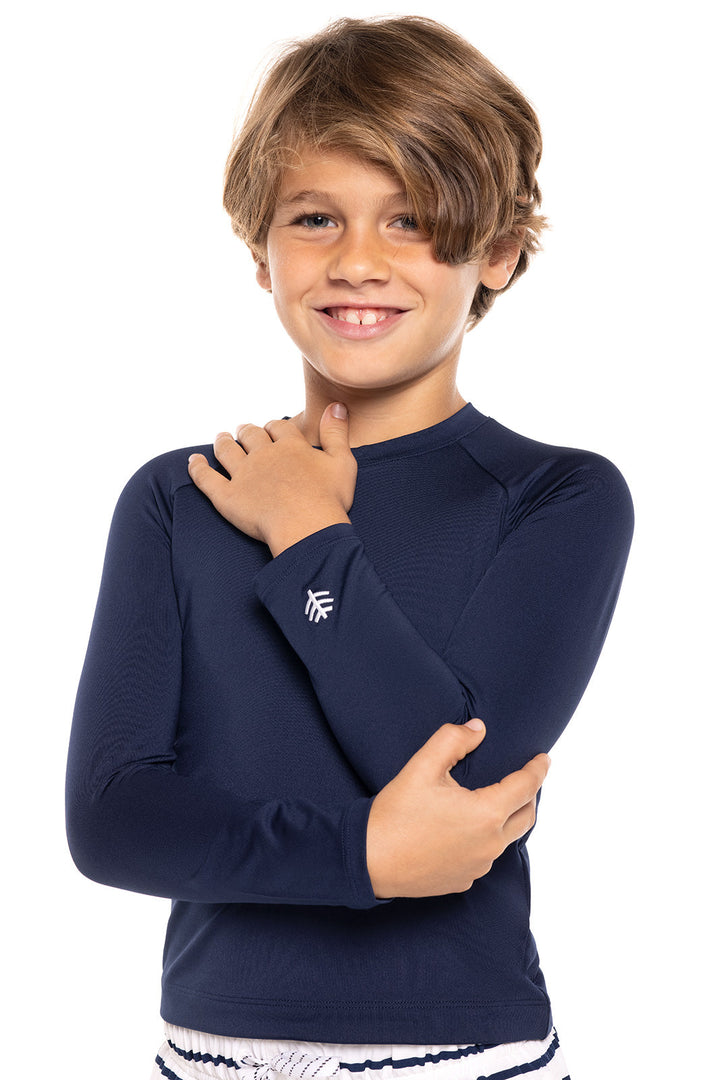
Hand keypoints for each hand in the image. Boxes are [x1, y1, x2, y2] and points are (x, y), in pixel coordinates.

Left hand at [188, 403, 357, 554]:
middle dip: (247, 431)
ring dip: (222, 442)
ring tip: (221, 437)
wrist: (307, 529)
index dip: (274, 427)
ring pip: (227, 450)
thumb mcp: (343, 463)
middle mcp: (263, 455)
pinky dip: (197, 468)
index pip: (278, 427)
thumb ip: (337, 433)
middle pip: (251, 435)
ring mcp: (243, 475)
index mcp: (291, 446)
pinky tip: (193, 461)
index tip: (272, 429)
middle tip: (244, 430)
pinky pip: (206, 479)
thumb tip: (337, 405)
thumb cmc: (329, 500)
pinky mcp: (227, 497)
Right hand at [366, 720, 549, 897]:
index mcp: (486, 813)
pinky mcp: (463, 881)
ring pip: (506, 839)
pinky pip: (484, 857)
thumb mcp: (422, 766)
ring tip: (495, 801)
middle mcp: (490, 844)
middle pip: (526, 816)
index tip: (544, 758)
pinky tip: (467, 830)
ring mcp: (478, 866)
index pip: (526, 787)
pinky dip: (485, 840)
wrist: (368, 860)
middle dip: (529, 794)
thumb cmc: (395, 813)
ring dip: (507, 818)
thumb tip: (478, 729)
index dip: (538, 769)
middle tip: (524, 779)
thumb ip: (453, 740)